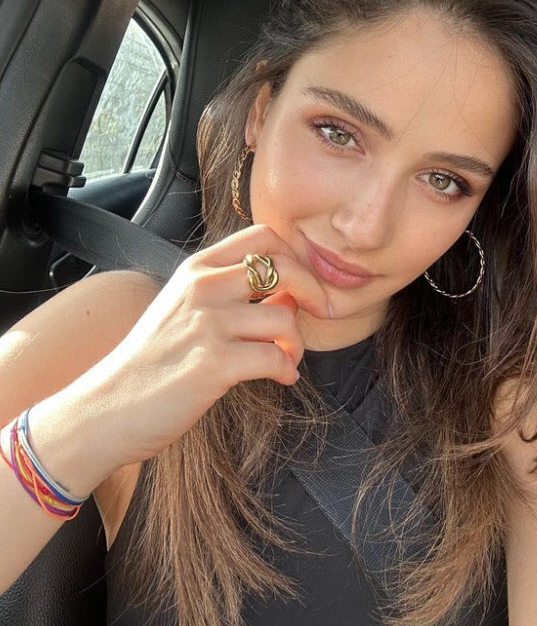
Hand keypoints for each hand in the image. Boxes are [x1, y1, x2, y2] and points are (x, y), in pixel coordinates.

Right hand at [63, 224, 330, 468]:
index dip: (295, 256)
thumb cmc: (152, 360)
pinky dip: (288, 370)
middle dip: (313, 290)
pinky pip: (276, 358)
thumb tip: (288, 295)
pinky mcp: (214, 364)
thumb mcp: (184, 309)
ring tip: (287, 359)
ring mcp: (207, 325)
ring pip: (285, 318)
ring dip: (297, 343)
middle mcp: (202, 288)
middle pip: (283, 266)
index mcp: (197, 269)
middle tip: (321, 313)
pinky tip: (281, 378)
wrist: (108, 407)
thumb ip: (229, 294)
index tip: (304, 283)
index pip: (262, 236)